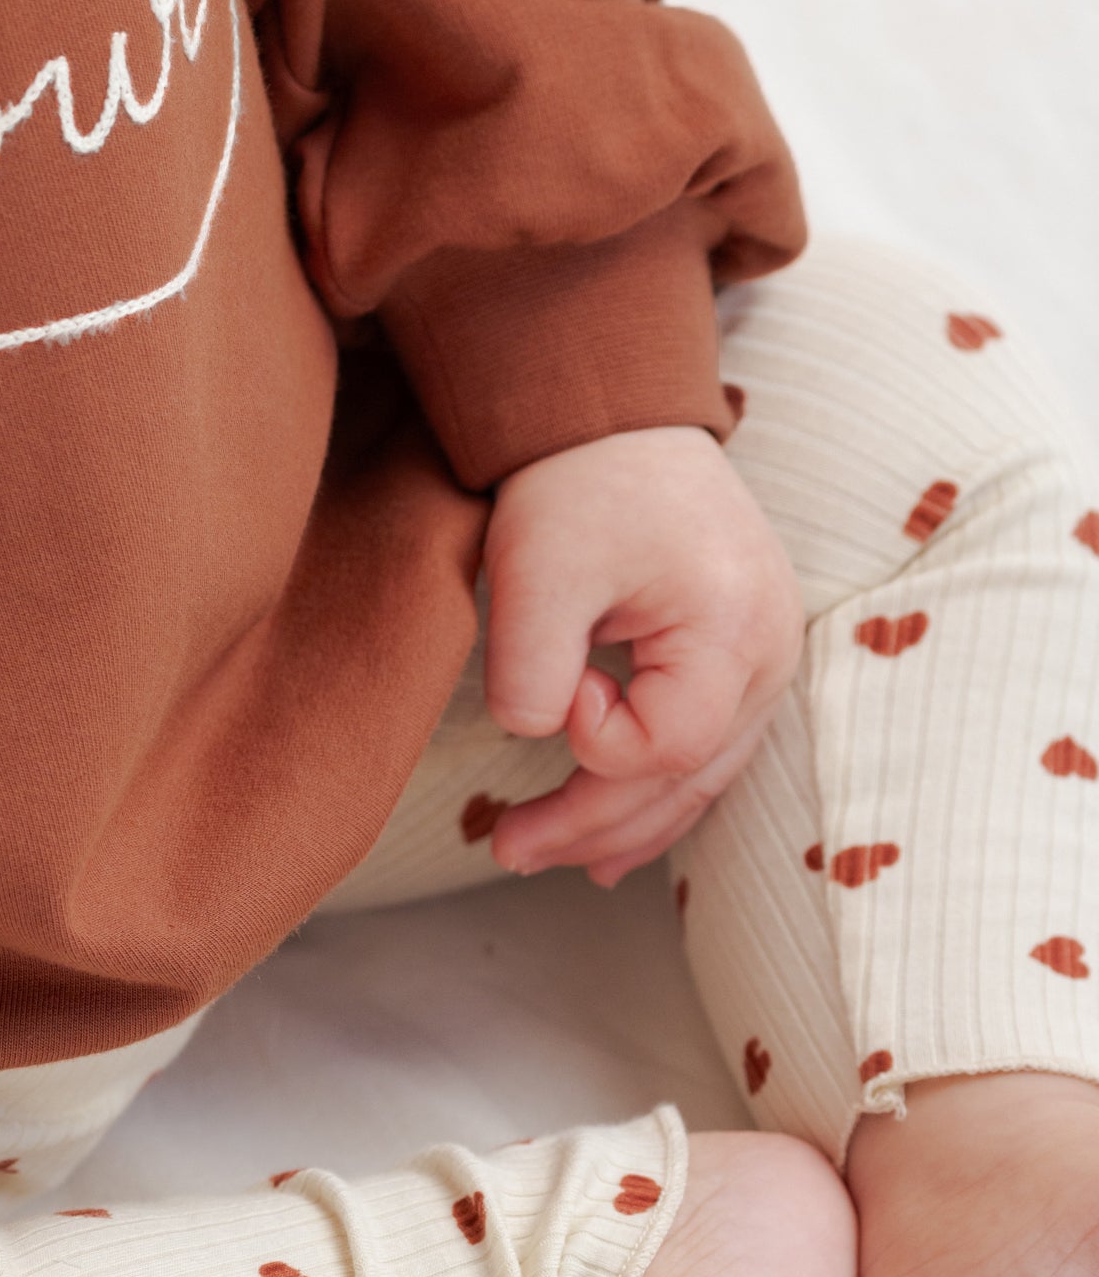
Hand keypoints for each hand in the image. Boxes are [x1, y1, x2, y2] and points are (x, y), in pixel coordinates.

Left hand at [482, 425, 802, 886]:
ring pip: (701, 774)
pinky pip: (705, 745)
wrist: (615, 415)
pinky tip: (612, 836)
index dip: (594, 744)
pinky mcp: (741, 653)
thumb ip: (529, 669)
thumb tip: (536, 739)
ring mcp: (766, 655)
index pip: (665, 746)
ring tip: (552, 860)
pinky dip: (655, 790)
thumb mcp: (535, 570)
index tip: (547, 691)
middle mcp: (771, 652)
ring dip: (623, 823)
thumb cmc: (577, 481)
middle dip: (592, 824)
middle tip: (504, 848)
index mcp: (734, 629)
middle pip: (687, 778)